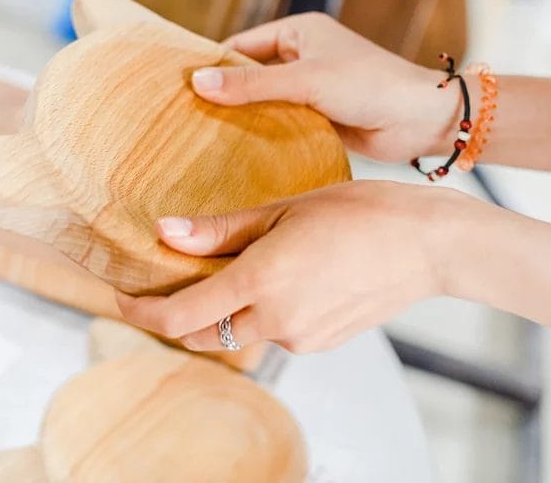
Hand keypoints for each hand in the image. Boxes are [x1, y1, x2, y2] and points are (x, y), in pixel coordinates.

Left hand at [116, 181, 467, 352]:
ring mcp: (300, 337)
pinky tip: (279, 277)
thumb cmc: (362, 212)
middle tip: (168, 281)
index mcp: (261, 281)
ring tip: (230, 268)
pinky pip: (273, 333)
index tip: (121, 298)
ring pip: (238, 334)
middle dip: (175, 316)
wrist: (429, 244)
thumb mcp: (284, 209)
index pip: (179, 317)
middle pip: (202, 335)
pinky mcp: (320, 342)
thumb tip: (165, 233)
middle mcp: (277, 320)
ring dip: (221, 311)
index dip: (140, 313)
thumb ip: (221, 229)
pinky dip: (260, 312)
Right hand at [191, 13, 457, 161]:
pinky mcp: (320, 119)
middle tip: (184, 119)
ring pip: (265, 103)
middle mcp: (303, 57)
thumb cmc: (370, 85)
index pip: (241, 44)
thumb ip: (251, 84)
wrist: (420, 120)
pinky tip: (239, 155)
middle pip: (250, 75)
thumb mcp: (305, 80)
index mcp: (299, 32)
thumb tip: (198, 82)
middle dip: (225, 95)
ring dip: (244, 119)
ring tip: (203, 140)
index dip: (213, 64)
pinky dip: (265, 136)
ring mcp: (311, 90)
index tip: (179, 88)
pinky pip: (282, 125)